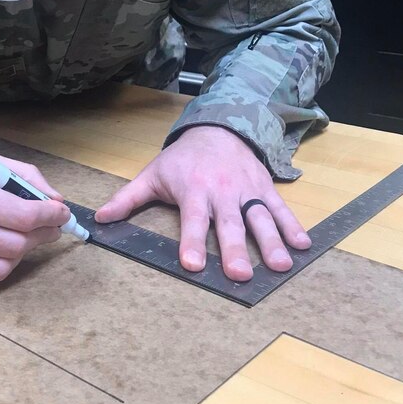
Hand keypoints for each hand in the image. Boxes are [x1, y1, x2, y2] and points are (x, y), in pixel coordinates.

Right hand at [0, 139, 69, 283]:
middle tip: (48, 225)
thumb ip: (19, 174)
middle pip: (16, 245)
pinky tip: (1, 246)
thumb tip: (54, 199)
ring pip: (1, 268)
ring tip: (24, 235)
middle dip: (42, 235)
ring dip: (21, 253)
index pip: (23, 217)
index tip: (61, 213)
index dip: (51, 216)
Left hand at [95, 125, 310, 280]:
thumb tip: (99, 218)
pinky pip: (280, 208)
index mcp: (193, 191)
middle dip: (234, 250)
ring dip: (271, 242)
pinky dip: (293, 226)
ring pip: (259, 218)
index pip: (192, 220)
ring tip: (280, 266)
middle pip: (228, 225)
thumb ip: (128, 199)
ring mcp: (246, 190)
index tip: (192, 264)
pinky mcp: (264, 188)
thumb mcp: (152, 174)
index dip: (191, 242)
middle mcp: (222, 192)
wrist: (218, 127)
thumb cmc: (182, 159)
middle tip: (239, 275)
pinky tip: (303, 246)